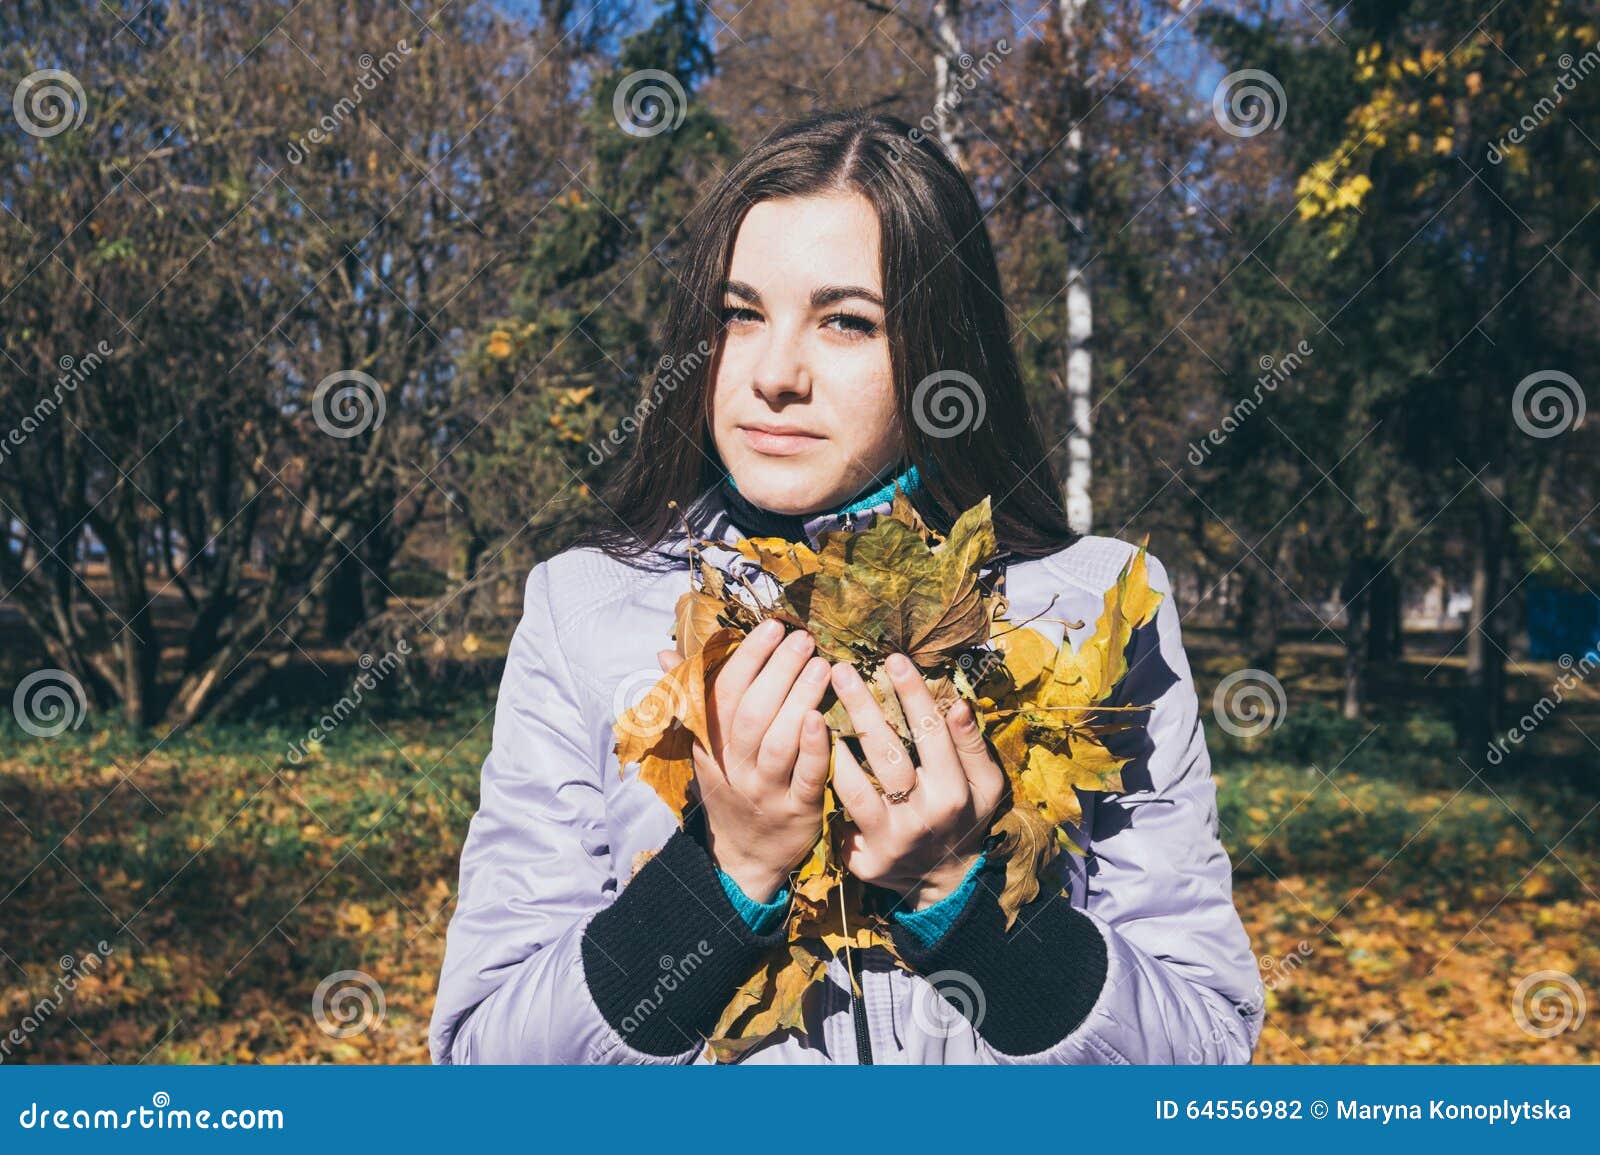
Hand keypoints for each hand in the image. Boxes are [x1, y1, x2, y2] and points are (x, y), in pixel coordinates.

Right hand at [658, 618, 830, 901]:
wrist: (744, 859)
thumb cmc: (730, 788)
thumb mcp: (704, 747)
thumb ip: (692, 698)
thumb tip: (666, 651)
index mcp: (713, 744)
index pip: (724, 693)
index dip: (748, 657)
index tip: (772, 626)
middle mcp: (736, 766)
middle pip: (752, 713)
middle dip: (778, 671)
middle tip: (803, 639)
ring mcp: (766, 790)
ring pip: (778, 742)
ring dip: (799, 700)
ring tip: (821, 666)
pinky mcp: (799, 810)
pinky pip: (806, 776)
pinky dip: (814, 747)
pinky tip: (824, 718)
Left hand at [829, 652, 1006, 910]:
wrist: (944, 882)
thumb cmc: (964, 817)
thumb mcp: (985, 785)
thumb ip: (971, 745)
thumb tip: (957, 703)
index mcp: (954, 792)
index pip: (931, 733)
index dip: (912, 694)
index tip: (893, 659)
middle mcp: (922, 816)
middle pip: (886, 753)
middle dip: (862, 707)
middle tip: (840, 670)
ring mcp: (891, 839)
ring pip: (853, 786)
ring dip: (833, 745)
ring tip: (813, 706)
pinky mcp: (865, 857)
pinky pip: (839, 813)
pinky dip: (825, 781)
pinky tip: (810, 751)